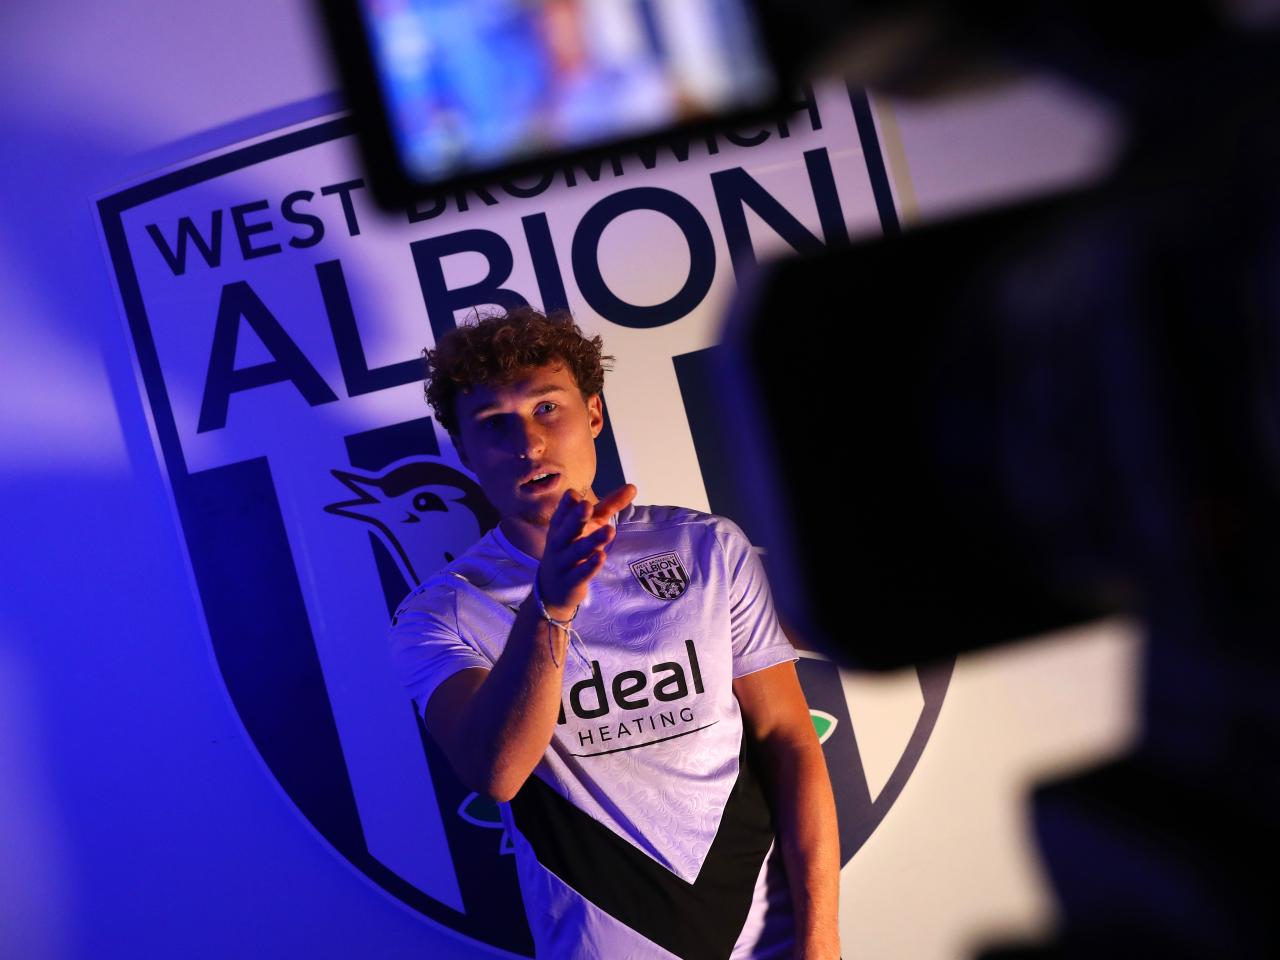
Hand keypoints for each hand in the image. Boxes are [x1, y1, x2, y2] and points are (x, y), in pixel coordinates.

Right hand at [536, 484, 636, 614]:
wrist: (552, 588)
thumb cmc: (573, 547)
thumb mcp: (590, 525)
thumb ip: (609, 506)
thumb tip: (633, 487)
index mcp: (560, 526)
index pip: (562, 513)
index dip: (566, 505)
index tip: (573, 494)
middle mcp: (558, 543)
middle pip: (567, 529)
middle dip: (576, 518)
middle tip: (586, 506)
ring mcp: (563, 562)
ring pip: (577, 551)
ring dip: (592, 541)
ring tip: (610, 530)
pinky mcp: (571, 581)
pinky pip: (581, 573)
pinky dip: (590, 566)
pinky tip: (601, 557)